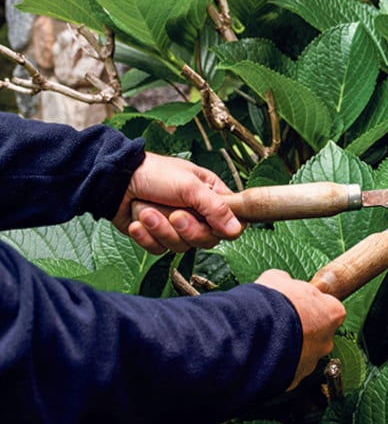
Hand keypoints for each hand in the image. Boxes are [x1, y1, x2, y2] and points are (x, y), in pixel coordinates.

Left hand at [112, 153, 244, 253]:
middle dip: (187, 229)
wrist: (115, 180)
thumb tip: (237, 230)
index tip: (211, 222)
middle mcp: (198, 213)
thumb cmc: (155, 174)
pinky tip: (137, 221)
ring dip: (160, 229)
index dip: (223, 227)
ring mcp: (177, 227)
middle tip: (174, 215)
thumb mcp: (189, 186)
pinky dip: (146, 237)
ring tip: (147, 212)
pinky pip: (159, 249)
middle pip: (207, 239)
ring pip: (181, 246)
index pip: (233, 222)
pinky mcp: (156, 237)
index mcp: (212, 196)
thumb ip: (215, 208)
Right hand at [256, 269, 346, 388]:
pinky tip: (264, 354)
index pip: (330, 309)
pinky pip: (289, 369)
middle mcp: (327, 339)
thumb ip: (287, 282)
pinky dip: (279, 364)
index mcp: (331, 312)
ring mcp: (312, 360)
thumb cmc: (271, 304)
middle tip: (282, 324)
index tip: (299, 306)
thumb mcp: (277, 279)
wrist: (253, 332)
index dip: (312, 307)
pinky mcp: (295, 378)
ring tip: (269, 340)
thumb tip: (283, 281)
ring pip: (304, 354)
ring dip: (290, 348)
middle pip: (320, 334)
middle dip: (303, 330)